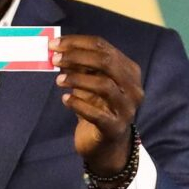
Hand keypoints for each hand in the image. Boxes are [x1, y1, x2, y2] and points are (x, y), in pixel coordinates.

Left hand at [50, 35, 143, 174]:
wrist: (105, 145)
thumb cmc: (97, 107)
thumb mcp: (89, 83)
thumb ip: (78, 67)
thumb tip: (58, 50)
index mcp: (129, 71)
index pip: (104, 47)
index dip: (78, 43)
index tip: (55, 44)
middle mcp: (133, 88)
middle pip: (107, 62)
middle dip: (77, 57)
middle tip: (55, 59)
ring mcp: (127, 109)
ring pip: (104, 85)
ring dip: (77, 80)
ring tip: (59, 80)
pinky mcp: (115, 128)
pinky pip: (97, 114)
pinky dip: (78, 104)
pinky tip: (65, 99)